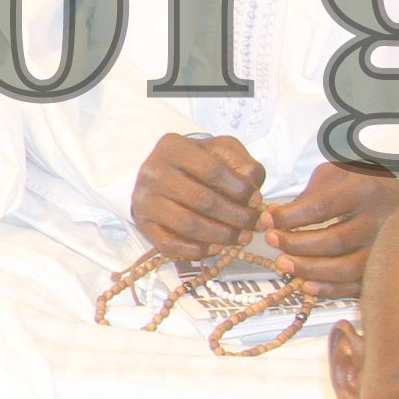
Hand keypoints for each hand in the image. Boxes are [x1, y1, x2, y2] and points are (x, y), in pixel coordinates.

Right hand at [130, 132, 265, 261]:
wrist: (163, 172)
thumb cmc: (198, 162)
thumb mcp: (222, 151)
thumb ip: (243, 164)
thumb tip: (252, 195)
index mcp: (173, 147)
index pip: (212, 170)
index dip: (239, 189)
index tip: (256, 201)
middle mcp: (153, 171)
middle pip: (201, 200)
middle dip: (235, 216)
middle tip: (253, 225)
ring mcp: (144, 199)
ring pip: (187, 224)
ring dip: (220, 236)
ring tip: (240, 238)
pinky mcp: (142, 223)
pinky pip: (168, 244)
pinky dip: (195, 251)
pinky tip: (215, 248)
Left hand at [262, 162, 398, 297]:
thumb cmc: (361, 180)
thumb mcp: (336, 173)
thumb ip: (309, 194)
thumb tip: (276, 218)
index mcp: (365, 191)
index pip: (321, 208)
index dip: (289, 217)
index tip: (266, 220)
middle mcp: (381, 220)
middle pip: (335, 241)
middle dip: (297, 245)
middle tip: (273, 241)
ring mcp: (387, 246)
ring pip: (348, 267)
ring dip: (311, 270)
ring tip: (284, 264)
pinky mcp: (387, 265)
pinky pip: (359, 284)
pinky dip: (332, 289)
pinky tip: (308, 285)